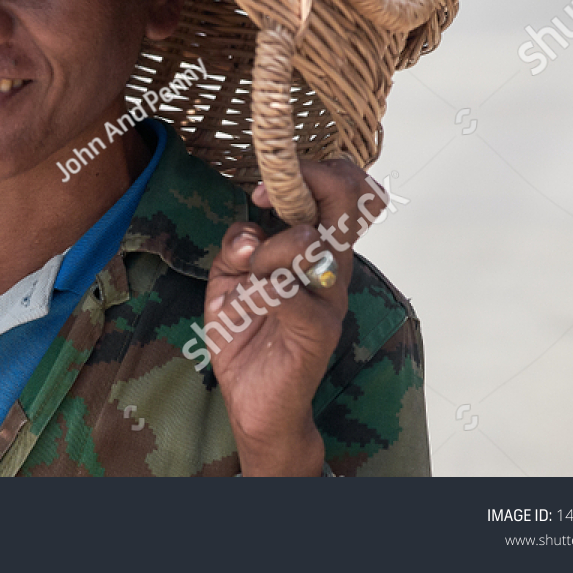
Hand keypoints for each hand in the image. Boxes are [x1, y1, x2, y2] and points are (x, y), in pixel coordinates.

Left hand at [203, 160, 387, 475]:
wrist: (254, 400)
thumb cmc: (247, 331)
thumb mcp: (228, 278)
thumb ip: (237, 245)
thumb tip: (250, 231)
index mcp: (314, 247)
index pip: (341, 190)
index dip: (310, 172)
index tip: (261, 191)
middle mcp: (330, 266)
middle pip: (344, 200)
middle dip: (306, 183)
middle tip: (265, 201)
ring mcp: (328, 297)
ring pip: (306, 242)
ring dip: (265, 250)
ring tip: (248, 276)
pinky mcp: (317, 331)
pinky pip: (287, 292)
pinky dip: (257, 290)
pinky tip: (248, 305)